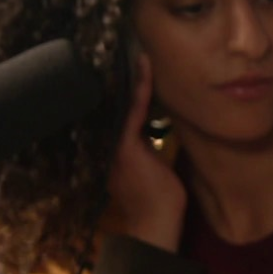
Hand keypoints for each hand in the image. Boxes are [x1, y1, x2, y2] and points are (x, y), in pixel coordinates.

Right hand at [106, 55, 184, 251]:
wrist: (156, 226)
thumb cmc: (161, 202)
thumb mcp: (156, 167)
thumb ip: (152, 147)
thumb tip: (160, 130)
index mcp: (117, 149)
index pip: (121, 112)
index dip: (126, 88)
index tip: (132, 64)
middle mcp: (112, 144)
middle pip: (116, 103)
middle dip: (123, 78)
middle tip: (130, 47)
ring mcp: (117, 146)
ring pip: (122, 103)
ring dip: (130, 77)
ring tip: (137, 50)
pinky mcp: (126, 149)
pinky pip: (133, 112)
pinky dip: (140, 89)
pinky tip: (145, 68)